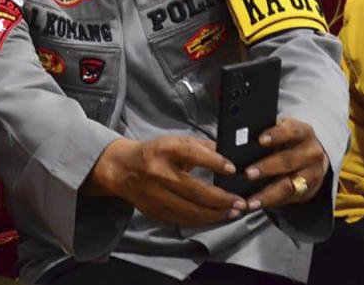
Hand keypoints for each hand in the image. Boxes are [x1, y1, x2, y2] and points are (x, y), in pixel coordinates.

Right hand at [88, 136, 245, 225]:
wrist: (122, 169)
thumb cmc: (154, 154)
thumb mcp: (175, 142)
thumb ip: (203, 147)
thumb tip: (230, 155)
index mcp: (165, 150)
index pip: (193, 154)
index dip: (215, 162)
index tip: (232, 170)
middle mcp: (159, 173)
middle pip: (196, 191)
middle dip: (223, 199)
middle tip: (241, 202)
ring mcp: (156, 195)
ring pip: (192, 211)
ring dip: (216, 214)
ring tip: (233, 212)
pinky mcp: (155, 211)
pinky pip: (184, 219)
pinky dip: (202, 220)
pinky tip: (215, 216)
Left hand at [243, 117, 328, 210]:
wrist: (312, 156)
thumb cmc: (288, 140)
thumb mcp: (280, 130)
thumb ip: (263, 132)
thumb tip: (236, 140)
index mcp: (302, 133)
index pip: (291, 132)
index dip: (276, 136)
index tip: (260, 140)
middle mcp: (311, 153)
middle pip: (288, 161)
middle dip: (267, 168)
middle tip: (248, 173)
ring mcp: (312, 174)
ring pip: (289, 185)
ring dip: (268, 194)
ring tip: (251, 199)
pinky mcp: (309, 191)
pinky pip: (288, 198)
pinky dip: (270, 202)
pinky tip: (256, 204)